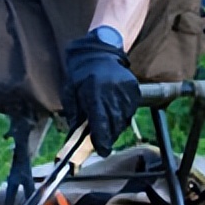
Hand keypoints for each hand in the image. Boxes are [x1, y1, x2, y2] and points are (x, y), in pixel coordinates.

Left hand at [61, 33, 139, 157]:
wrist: (99, 55)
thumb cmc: (80, 76)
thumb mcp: (70, 94)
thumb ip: (74, 115)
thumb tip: (76, 137)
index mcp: (94, 93)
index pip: (101, 123)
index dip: (102, 139)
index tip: (102, 150)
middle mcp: (113, 93)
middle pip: (114, 124)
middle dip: (108, 136)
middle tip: (101, 142)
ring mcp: (126, 91)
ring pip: (123, 119)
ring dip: (115, 126)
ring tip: (106, 124)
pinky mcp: (134, 90)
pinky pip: (130, 111)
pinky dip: (122, 116)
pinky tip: (113, 112)